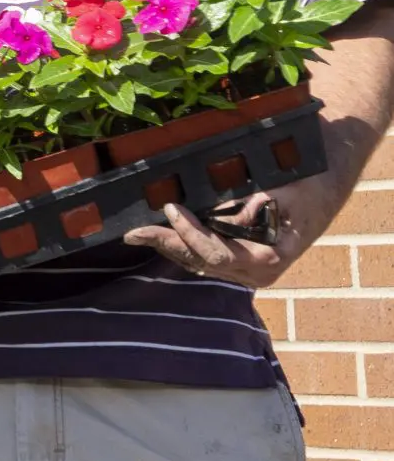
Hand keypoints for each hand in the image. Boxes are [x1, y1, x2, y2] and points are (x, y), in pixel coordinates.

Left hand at [124, 188, 303, 289]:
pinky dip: (184, 247)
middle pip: (202, 262)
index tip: (172, 208)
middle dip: (166, 244)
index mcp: (267, 260)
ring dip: (170, 247)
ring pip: (201, 263)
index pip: (217, 252)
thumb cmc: (305, 187)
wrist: (326, 186)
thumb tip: (219, 216)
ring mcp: (248, 271)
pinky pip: (208, 258)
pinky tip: (163, 238)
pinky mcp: (241, 262)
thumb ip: (249, 210)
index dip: (191, 232)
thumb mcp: (280, 193)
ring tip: (139, 235)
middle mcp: (255, 273)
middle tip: (133, 233)